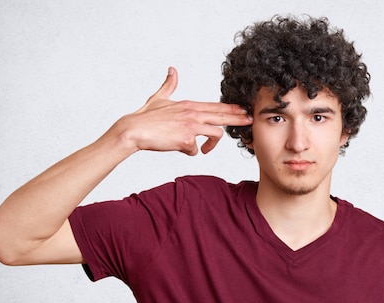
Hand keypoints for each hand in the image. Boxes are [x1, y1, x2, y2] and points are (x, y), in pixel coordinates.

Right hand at [112, 67, 251, 155]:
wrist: (134, 130)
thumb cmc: (145, 117)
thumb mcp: (159, 98)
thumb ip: (169, 85)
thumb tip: (172, 70)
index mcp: (189, 105)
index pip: (216, 106)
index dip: (231, 108)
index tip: (242, 109)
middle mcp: (193, 113)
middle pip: (222, 116)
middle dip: (238, 119)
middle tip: (249, 120)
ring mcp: (191, 126)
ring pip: (215, 134)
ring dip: (211, 145)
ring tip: (206, 149)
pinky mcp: (186, 140)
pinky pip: (196, 150)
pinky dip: (190, 152)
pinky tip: (180, 149)